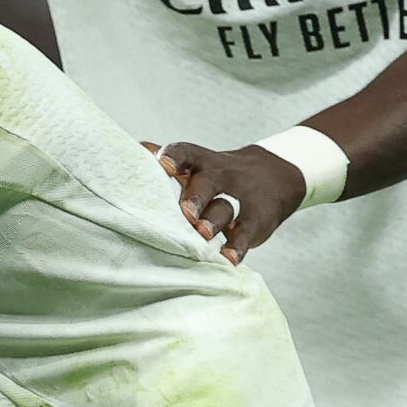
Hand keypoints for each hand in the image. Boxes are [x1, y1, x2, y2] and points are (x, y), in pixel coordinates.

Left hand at [152, 141, 309, 264]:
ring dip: (214, 221)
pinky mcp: (257, 220)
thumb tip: (134, 147)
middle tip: (185, 213)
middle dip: (195, 197)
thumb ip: (169, 160)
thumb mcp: (197, 163)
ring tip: (203, 235)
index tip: (162, 164)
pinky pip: (247, 233)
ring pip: (226, 208)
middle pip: (207, 182)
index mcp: (201, 162)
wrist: (272, 177)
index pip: (186, 152)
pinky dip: (237, 247)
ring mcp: (241, 198)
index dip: (174, 157)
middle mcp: (220, 176)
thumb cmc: (218, 173)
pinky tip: (228, 259)